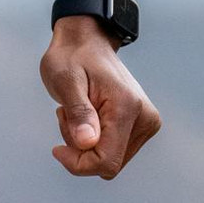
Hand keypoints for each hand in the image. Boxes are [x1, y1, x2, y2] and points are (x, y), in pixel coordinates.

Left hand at [40, 16, 160, 178]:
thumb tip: (86, 143)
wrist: (86, 39)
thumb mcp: (64, 78)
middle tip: (66, 115)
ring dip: (86, 143)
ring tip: (76, 110)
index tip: (57, 149)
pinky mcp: (142, 125)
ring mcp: (146, 122)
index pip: (107, 160)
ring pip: (111, 159)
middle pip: (109, 163)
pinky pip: (114, 150)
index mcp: (127, 106)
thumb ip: (77, 111)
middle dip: (81, 148)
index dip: (79, 163)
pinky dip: (94, 139)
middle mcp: (145, 117)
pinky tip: (87, 114)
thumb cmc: (71, 55)